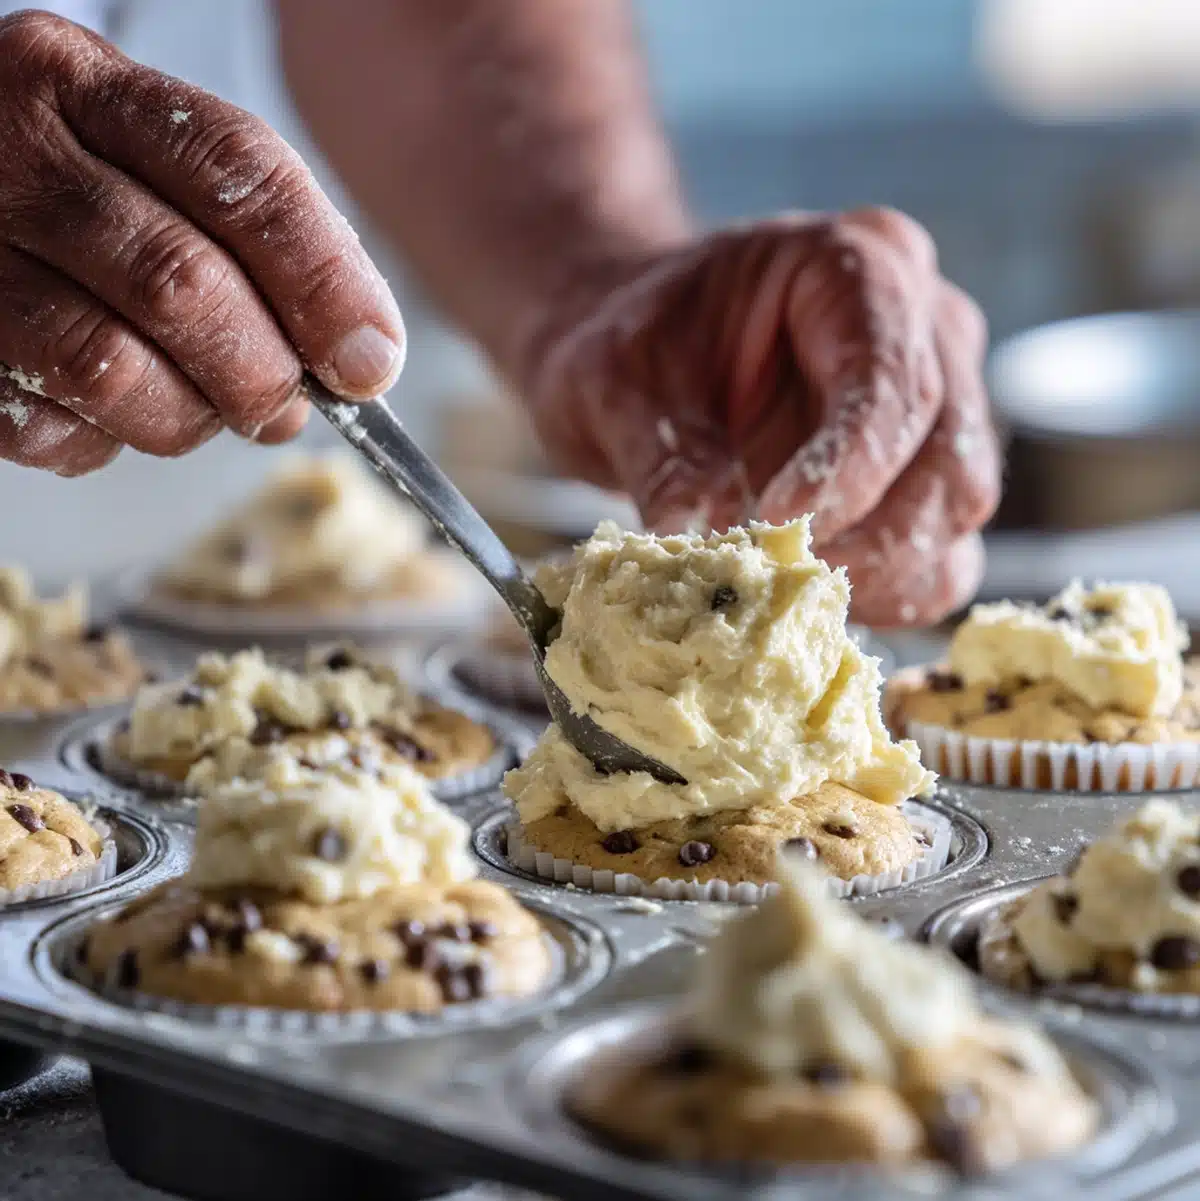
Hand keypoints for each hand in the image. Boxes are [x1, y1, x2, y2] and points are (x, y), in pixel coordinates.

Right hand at [0, 12, 403, 475]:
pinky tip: (119, 410)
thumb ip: (264, 237)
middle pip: (181, 282)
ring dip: (189, 417)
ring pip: (111, 369)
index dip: (323, 281)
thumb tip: (359, 356)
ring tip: (207, 408)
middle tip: (286, 403)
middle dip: (262, 371)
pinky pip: (50, 427)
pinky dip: (109, 441)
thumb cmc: (82, 185)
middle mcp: (10, 153)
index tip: (370, 359)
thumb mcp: (162, 161)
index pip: (237, 174)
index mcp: (84, 86)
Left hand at [524, 208, 999, 626]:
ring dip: (882, 572)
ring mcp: (941, 406)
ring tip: (785, 593)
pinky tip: (811, 602)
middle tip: (777, 580)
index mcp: (860, 264)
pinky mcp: (926, 483)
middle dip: (868, 534)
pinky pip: (942, 555)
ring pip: (956, 509)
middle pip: (946, 450)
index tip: (774, 525)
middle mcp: (926, 329)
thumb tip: (693, 536)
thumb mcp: (615, 383)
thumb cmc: (637, 347)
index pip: (889, 373)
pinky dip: (888, 594)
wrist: (645, 361)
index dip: (847, 463)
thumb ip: (660, 455)